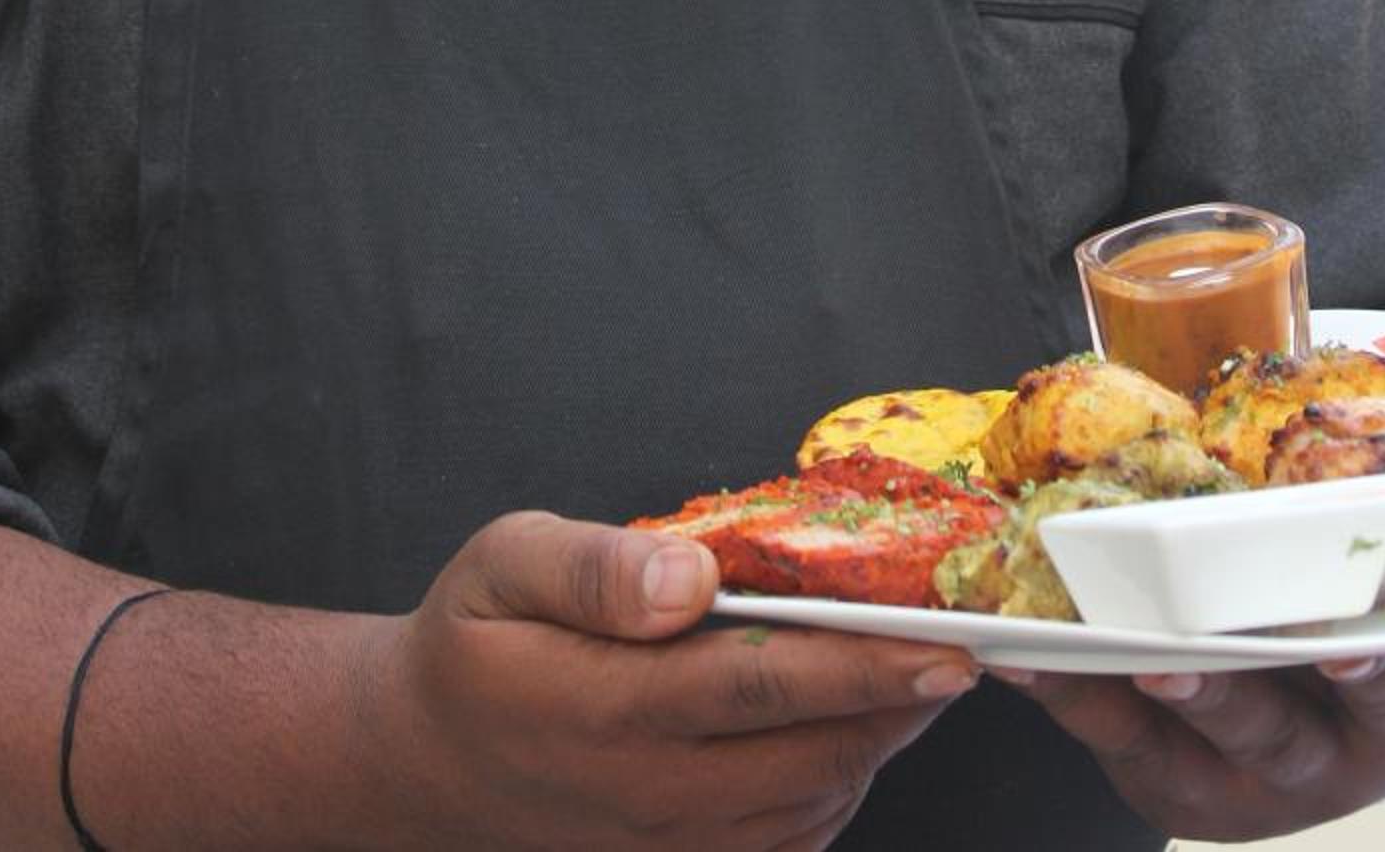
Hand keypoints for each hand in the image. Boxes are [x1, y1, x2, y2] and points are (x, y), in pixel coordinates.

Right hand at [377, 510, 978, 848]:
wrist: (422, 764)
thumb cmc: (474, 643)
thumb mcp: (505, 562)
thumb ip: (597, 566)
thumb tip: (695, 575)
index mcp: (604, 704)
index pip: (760, 685)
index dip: (861, 668)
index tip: (942, 645)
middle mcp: (644, 791)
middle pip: (805, 754)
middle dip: (896, 707)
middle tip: (963, 653)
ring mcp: (662, 844)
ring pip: (807, 807)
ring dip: (872, 749)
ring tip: (912, 682)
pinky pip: (782, 849)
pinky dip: (832, 796)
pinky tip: (844, 736)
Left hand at [995, 605, 1384, 840]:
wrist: (1357, 716)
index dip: (1365, 673)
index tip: (1339, 643)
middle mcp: (1317, 767)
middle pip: (1266, 731)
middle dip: (1217, 697)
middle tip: (1171, 662)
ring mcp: (1236, 782)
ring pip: (1176, 743)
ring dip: (1119, 697)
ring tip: (1068, 653)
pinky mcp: (1165, 779)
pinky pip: (1109, 737)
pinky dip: (1066, 693)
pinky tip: (1021, 651)